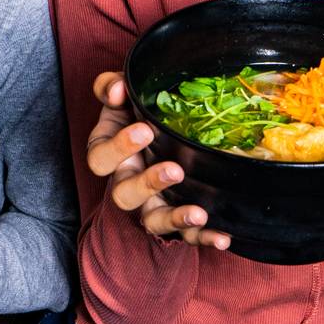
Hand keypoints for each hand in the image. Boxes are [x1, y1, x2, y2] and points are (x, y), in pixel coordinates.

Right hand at [87, 71, 230, 248]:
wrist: (160, 130)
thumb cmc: (136, 112)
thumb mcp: (122, 96)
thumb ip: (112, 86)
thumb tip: (117, 90)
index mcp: (109, 153)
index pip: (100, 159)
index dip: (118, 148)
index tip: (144, 130)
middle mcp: (126, 181)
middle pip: (124, 194)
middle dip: (148, 184)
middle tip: (175, 169)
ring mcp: (150, 202)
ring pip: (153, 220)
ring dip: (175, 218)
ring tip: (198, 212)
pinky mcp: (175, 217)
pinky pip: (186, 235)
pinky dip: (203, 238)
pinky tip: (223, 236)